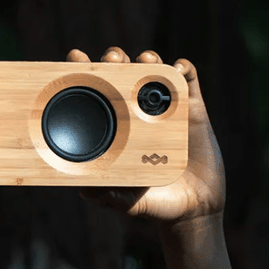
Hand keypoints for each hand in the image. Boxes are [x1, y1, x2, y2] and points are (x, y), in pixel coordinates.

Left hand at [70, 47, 224, 228]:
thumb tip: (86, 191)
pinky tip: (179, 68)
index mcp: (116, 127)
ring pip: (155, 72)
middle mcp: (137, 113)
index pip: (96, 92)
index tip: (75, 57)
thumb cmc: (153, 202)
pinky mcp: (193, 111)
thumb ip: (110, 196)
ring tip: (146, 59)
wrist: (194, 210)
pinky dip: (184, 69)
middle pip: (124, 74)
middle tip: (113, 59)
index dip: (84, 72)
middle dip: (115, 59)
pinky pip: (190, 82)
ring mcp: (165, 110)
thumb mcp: (128, 201)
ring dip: (149, 59)